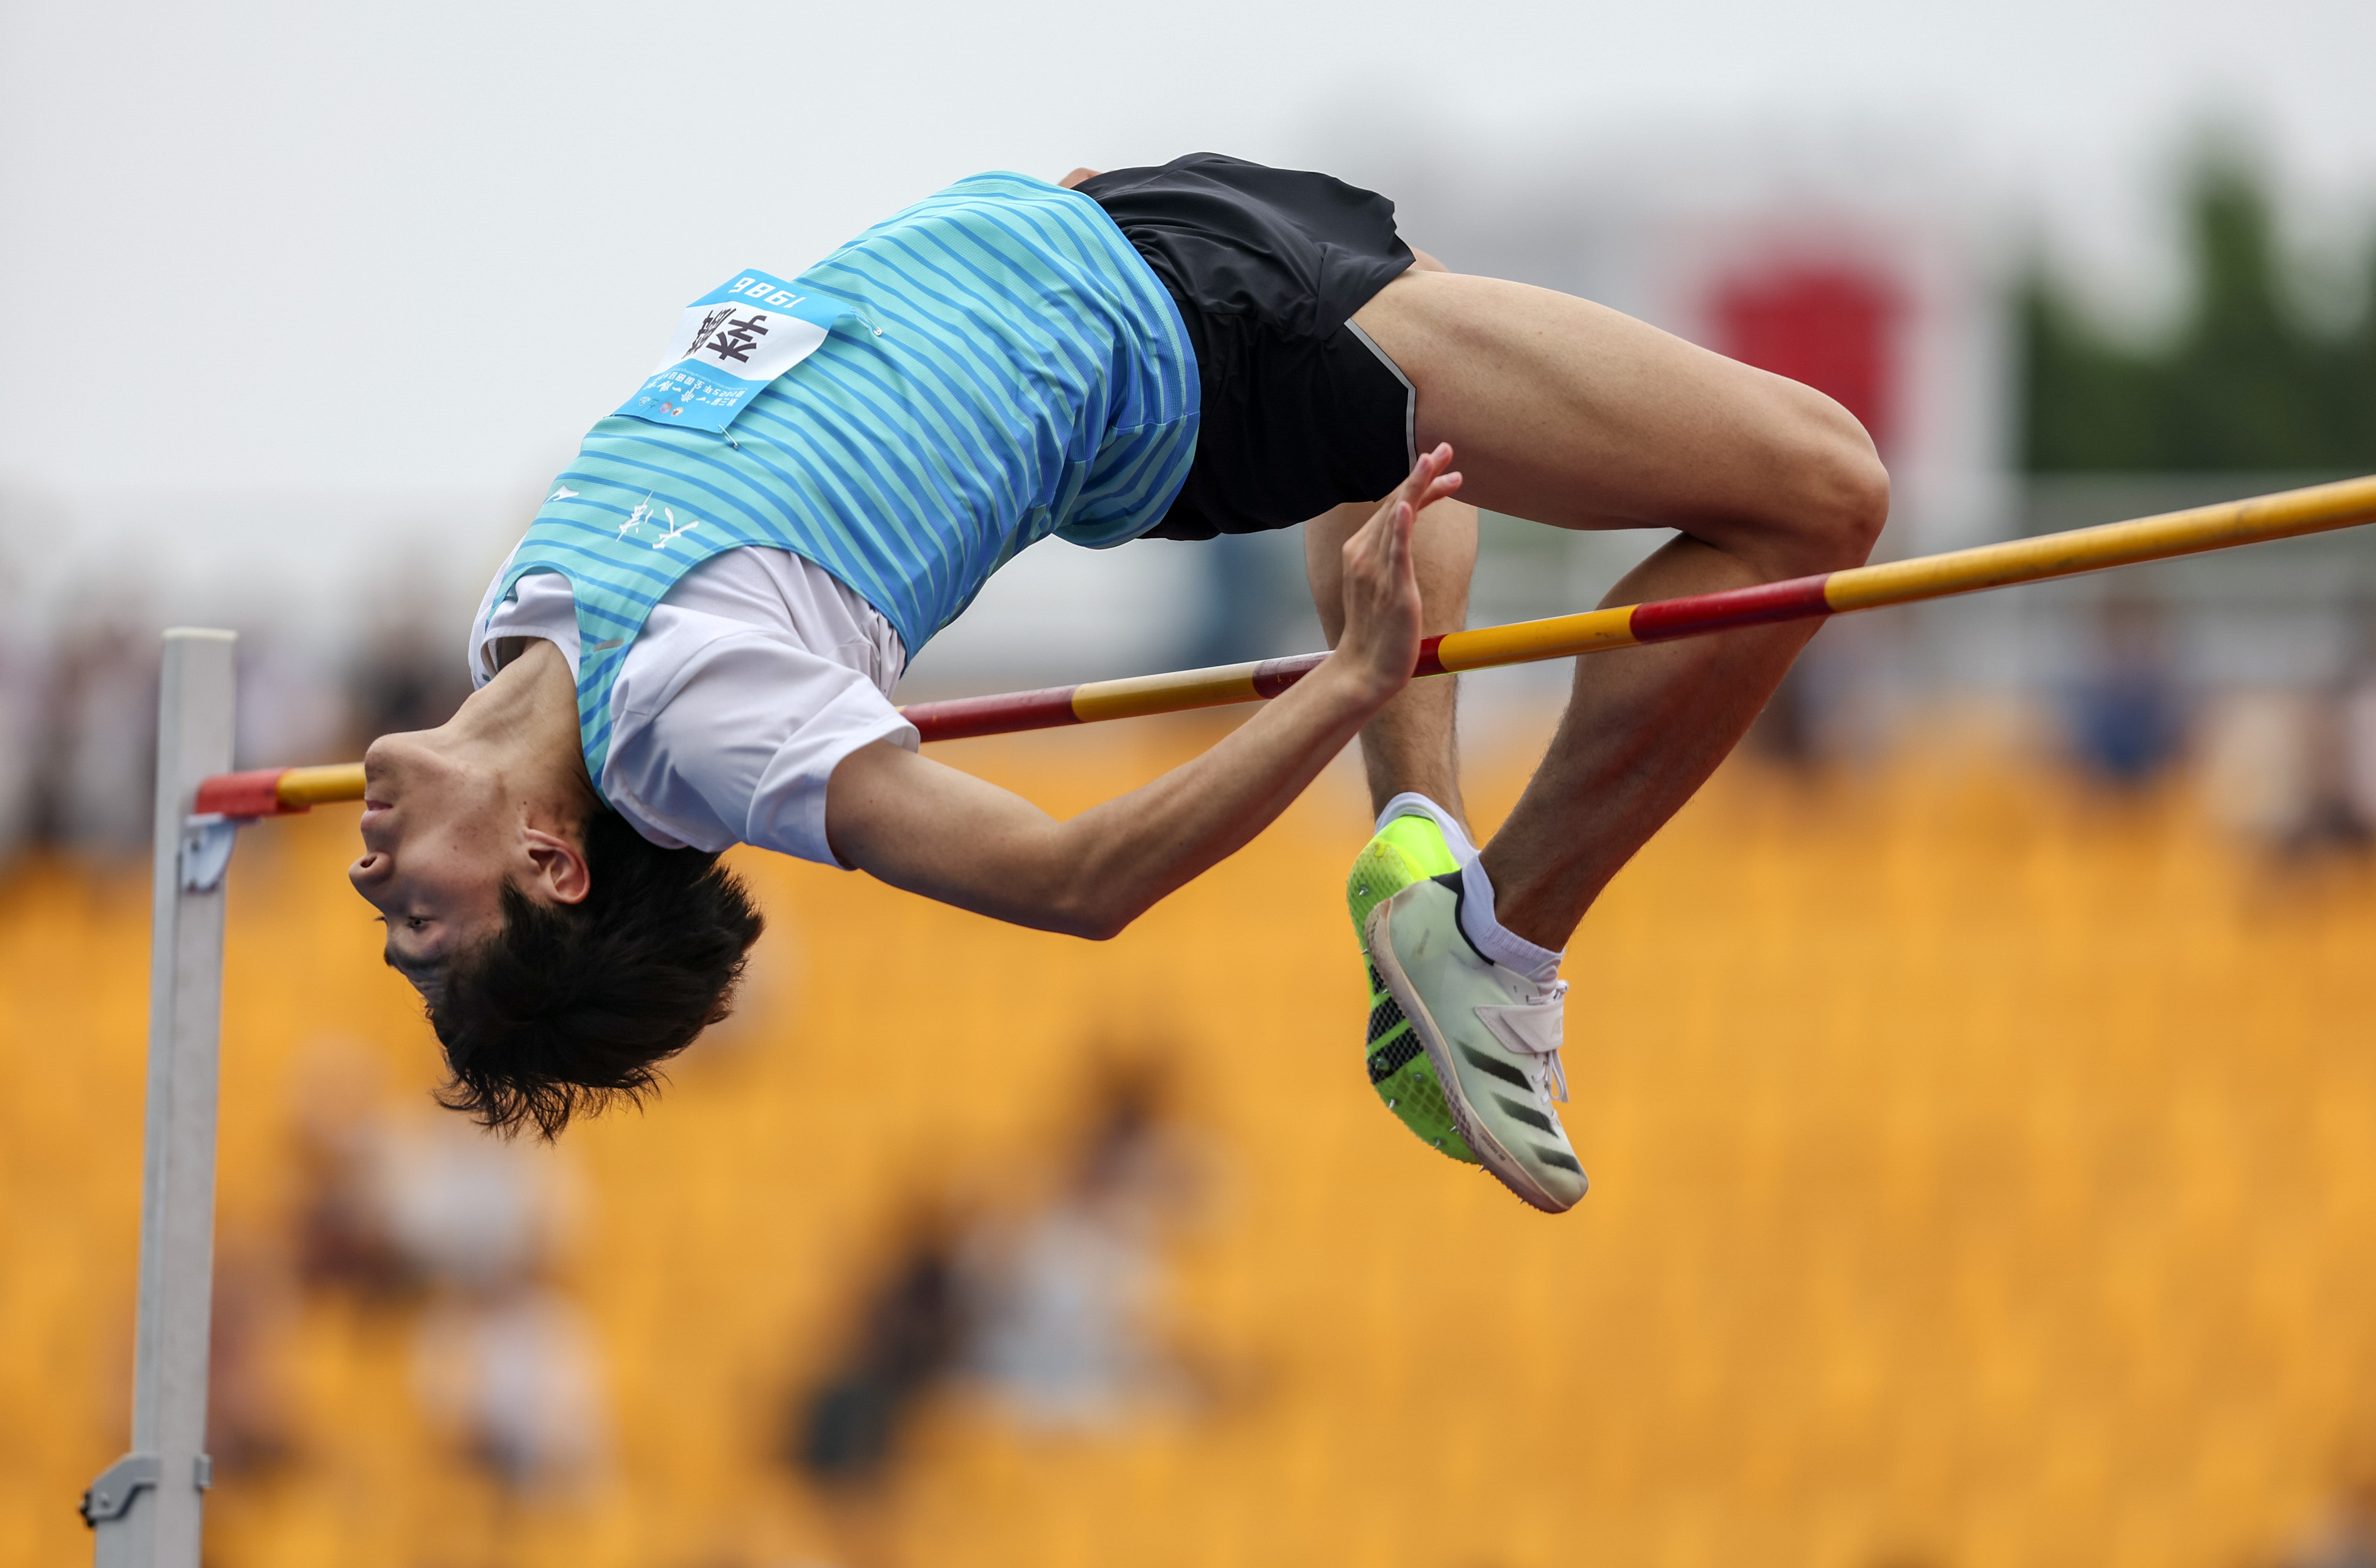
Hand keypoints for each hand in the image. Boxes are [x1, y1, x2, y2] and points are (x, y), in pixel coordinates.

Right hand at [1336, 443, 1461, 701]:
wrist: (1364, 671)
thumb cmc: (1376, 634)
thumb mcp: (1382, 589)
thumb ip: (1391, 564)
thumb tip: (1403, 551)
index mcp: (1360, 553)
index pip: (1394, 509)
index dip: (1419, 486)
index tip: (1442, 468)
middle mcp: (1364, 555)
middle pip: (1397, 504)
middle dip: (1421, 473)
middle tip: (1446, 448)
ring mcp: (1376, 570)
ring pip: (1398, 518)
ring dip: (1416, 485)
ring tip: (1435, 459)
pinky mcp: (1392, 589)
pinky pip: (1395, 551)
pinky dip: (1400, 526)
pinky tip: (1409, 504)